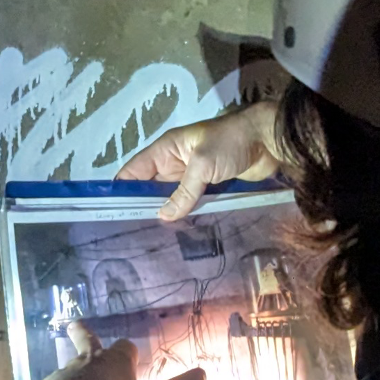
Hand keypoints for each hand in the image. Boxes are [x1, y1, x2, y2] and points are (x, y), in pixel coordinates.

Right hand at [119, 91, 290, 220]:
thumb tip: (163, 217)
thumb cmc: (231, 142)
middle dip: (143, 208)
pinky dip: (186, 215)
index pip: (134, 171)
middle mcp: (175, 164)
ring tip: (153, 239)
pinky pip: (191, 203)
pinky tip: (179, 233)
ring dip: (166, 214)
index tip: (111, 214)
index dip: (121, 190)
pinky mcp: (208, 187)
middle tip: (132, 235)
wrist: (269, 140)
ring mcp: (192, 177)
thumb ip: (183, 193)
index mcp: (166, 150)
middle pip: (150, 189)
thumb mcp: (202, 165)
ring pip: (171, 199)